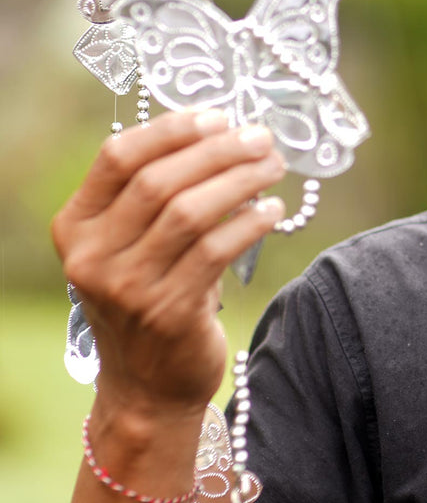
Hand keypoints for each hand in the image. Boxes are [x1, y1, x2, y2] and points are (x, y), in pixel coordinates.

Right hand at [53, 110, 285, 419]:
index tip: (218, 116)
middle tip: (261, 137)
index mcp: (77, 227)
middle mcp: (92, 257)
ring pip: (192, 213)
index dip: (172, 129)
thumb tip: (222, 133)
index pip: (117, 157)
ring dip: (242, 181)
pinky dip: (251, 223)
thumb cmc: (148, 296)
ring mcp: (128, 288)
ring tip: (274, 167)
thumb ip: (156, 194)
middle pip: (160, 181)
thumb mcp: (130, 245)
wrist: (147, 386)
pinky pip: (217, 251)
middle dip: (218, 151)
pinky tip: (274, 210)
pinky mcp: (168, 313)